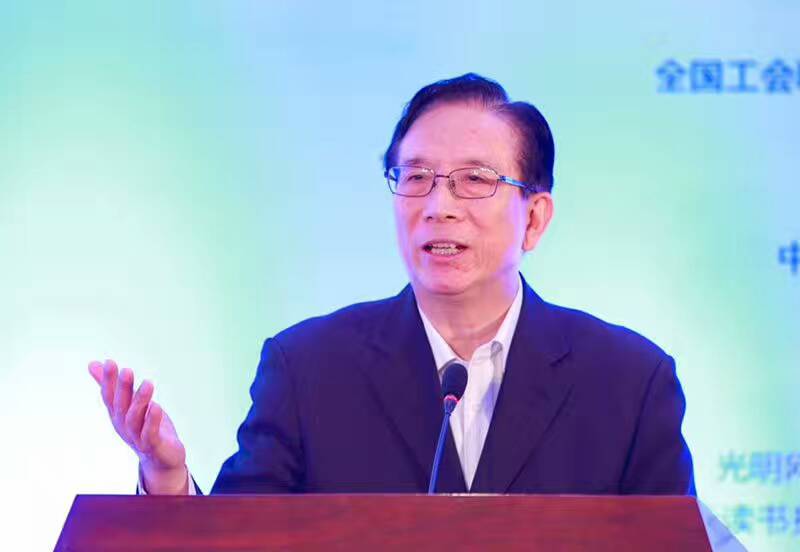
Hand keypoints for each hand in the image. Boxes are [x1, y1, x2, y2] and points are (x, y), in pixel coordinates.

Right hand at [88, 359, 188, 493]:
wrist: (161, 459)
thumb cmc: (144, 426)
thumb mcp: (130, 403)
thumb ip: (112, 384)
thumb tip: (92, 363)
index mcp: (117, 415)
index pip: (109, 396)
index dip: (108, 380)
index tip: (109, 362)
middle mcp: (123, 426)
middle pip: (121, 406)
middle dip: (122, 388)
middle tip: (126, 370)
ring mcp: (137, 437)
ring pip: (135, 418)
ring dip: (140, 400)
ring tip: (148, 383)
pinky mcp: (153, 446)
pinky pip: (150, 433)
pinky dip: (152, 421)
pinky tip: (157, 406)